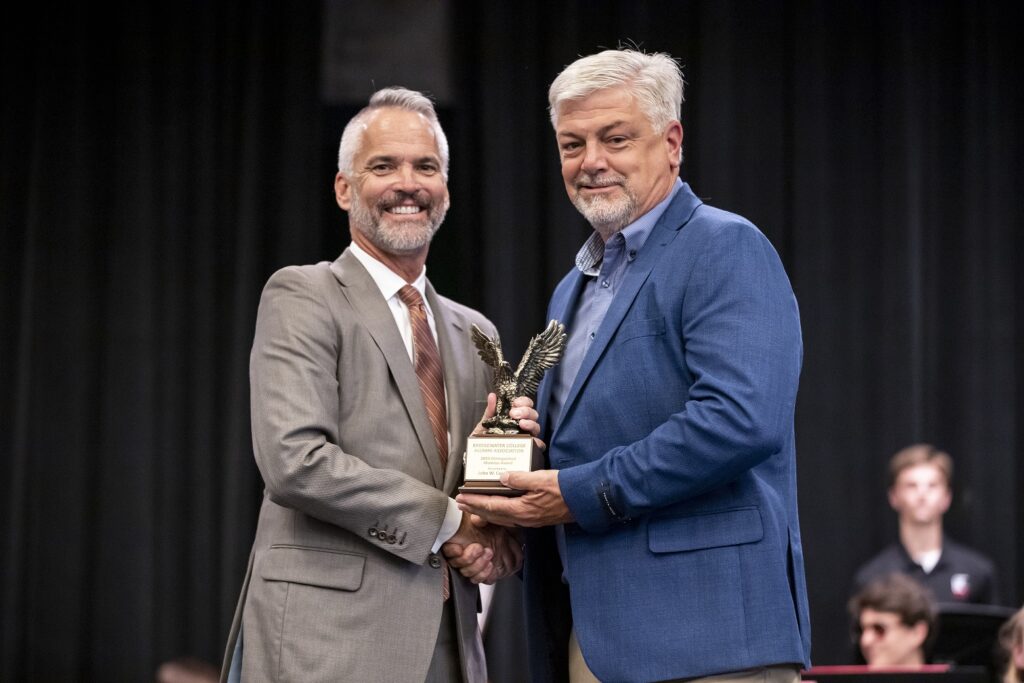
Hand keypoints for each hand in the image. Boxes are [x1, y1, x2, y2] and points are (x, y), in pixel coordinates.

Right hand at [442, 513, 522, 583]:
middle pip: (456, 564)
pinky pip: (479, 579)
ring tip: (489, 552)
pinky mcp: (483, 574)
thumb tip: (475, 518)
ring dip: (478, 564)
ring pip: (467, 573)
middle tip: (479, 547)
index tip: (459, 548)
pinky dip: (484, 573)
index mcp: (458, 541)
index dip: (452, 551)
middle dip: (468, 557)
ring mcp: (473, 566)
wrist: (508, 537)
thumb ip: (478, 518)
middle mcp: (463, 555)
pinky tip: (490, 564)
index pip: (447, 550)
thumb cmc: (493, 527)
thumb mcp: (485, 518)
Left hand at [455, 470, 572, 527]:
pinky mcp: (536, 517)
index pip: (492, 505)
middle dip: (476, 509)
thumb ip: (519, 478)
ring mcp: (530, 520)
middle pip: (493, 515)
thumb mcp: (540, 478)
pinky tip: (499, 507)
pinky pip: (511, 517)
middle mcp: (523, 518)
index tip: (461, 498)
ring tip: (475, 506)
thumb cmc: (565, 488)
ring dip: (486, 511)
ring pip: (502, 517)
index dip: (474, 502)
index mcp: (522, 509)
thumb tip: (502, 477)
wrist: (585, 500)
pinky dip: (500, 512)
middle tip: (461, 504)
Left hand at [474, 393, 544, 448]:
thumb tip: (492, 396)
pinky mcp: (527, 448)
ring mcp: (526, 435)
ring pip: (536, 427)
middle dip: (525, 411)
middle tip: (513, 414)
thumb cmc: (485, 436)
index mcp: (516, 415)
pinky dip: (537, 442)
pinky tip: (532, 441)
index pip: (526, 404)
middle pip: (533, 414)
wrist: (480, 453)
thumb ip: (490, 410)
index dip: (523, 401)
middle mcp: (523, 424)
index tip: (514, 403)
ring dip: (531, 424)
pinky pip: (538, 445)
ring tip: (521, 424)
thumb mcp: (485, 422)